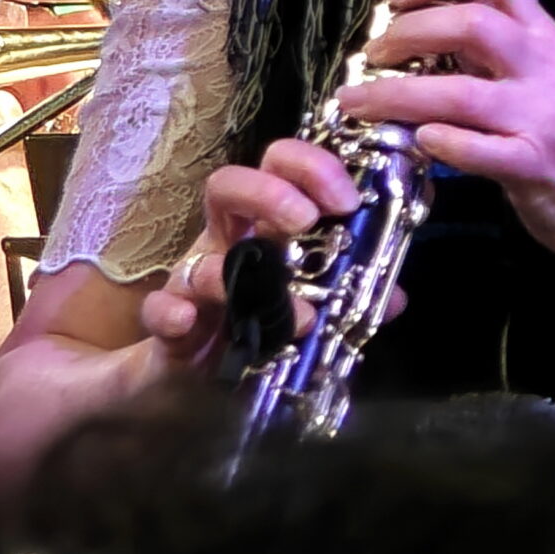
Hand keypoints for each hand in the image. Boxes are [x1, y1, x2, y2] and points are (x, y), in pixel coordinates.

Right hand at [135, 137, 363, 371]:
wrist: (202, 386)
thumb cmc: (263, 325)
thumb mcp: (315, 304)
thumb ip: (353, 294)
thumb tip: (396, 297)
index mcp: (267, 226)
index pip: (280, 168)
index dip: (312, 167)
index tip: (348, 199)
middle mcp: (227, 243)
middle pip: (228, 185)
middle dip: (268, 192)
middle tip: (306, 221)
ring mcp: (193, 281)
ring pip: (199, 256)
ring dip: (236, 275)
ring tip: (283, 309)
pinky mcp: (168, 325)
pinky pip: (158, 310)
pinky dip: (169, 312)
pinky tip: (187, 321)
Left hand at [337, 0, 554, 264]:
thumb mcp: (546, 80)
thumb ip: (495, 56)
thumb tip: (425, 33)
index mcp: (547, 38)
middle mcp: (548, 68)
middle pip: (472, 24)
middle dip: (407, 34)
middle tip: (373, 55)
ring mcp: (543, 116)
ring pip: (460, 92)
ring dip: (396, 95)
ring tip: (356, 103)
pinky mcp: (534, 166)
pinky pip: (476, 150)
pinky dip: (438, 142)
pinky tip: (415, 141)